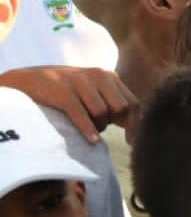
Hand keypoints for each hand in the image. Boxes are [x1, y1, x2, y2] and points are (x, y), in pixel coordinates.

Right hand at [0, 66, 136, 142]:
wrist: (30, 80)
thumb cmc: (66, 91)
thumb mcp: (92, 90)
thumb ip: (111, 101)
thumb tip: (132, 125)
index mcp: (109, 76)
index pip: (133, 103)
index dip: (134, 124)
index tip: (131, 141)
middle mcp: (98, 75)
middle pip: (120, 109)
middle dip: (112, 124)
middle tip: (99, 128)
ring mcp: (80, 81)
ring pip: (102, 113)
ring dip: (98, 127)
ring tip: (88, 129)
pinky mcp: (63, 91)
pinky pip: (81, 114)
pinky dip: (88, 129)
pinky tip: (92, 140)